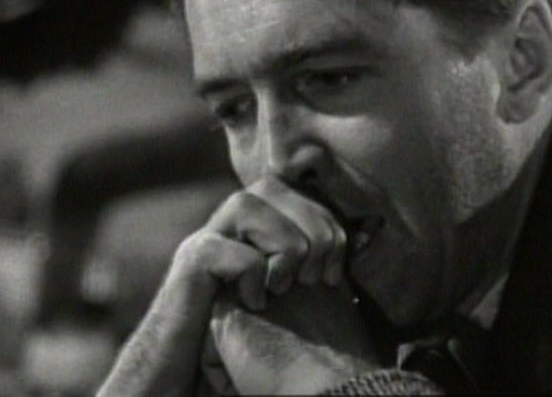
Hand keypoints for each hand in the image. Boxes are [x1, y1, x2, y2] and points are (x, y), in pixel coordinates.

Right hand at [97, 176, 347, 395]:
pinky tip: (255, 304)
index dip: (327, 222)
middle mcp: (228, 225)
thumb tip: (365, 236)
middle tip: (312, 277)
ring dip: (282, 246)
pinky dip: (251, 277)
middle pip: (272, 185)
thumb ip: (311, 261)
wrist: (186, 366)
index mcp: (256, 225)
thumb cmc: (247, 333)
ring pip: (246, 204)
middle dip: (309, 228)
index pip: (297, 191)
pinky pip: (227, 250)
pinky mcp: (189, 267)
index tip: (333, 272)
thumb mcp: (287, 292)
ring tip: (282, 286)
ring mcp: (206, 240)